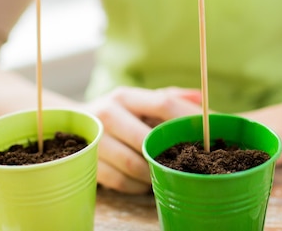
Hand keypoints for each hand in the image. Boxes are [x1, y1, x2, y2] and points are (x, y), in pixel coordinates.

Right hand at [83, 86, 201, 193]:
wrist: (74, 125)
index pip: (163, 103)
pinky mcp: (87, 159)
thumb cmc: (120, 115)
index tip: (207, 133)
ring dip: (152, 174)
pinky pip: (118, 180)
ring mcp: (95, 136)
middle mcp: (108, 111)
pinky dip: (136, 186)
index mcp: (127, 96)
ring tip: (163, 176)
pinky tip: (144, 184)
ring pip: (132, 163)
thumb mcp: (141, 101)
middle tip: (187, 164)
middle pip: (146, 137)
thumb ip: (170, 98)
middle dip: (169, 154)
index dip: (187, 118)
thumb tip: (202, 98)